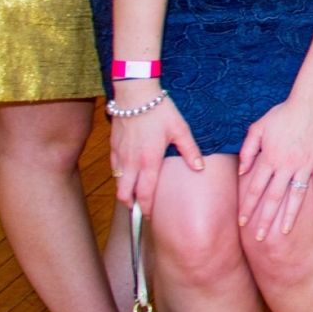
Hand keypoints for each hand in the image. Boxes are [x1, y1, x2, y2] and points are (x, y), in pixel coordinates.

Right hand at [109, 85, 203, 214]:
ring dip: (124, 192)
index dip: (146, 208)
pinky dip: (119, 177)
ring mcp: (119, 155)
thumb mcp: (180, 129)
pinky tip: (127, 176)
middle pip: (125, 194)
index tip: (150, 217)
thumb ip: (190, 150)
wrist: (135, 94)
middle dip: (131, 206)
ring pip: (117, 183)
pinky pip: (113, 169)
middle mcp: (131, 162)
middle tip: (139, 210)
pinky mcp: (112, 147)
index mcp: (149, 161)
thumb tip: (199, 167)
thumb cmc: (159, 110)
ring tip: (134, 196)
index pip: (145, 193)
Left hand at [234, 95, 312, 240]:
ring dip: (288, 216)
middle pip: (273, 198)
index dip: (247, 206)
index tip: (241, 222)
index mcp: (269, 158)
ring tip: (283, 233)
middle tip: (258, 237)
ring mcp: (304, 165)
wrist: (309, 102)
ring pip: (295, 196)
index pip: (254, 188)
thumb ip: (247, 150)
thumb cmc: (282, 114)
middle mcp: (285, 165)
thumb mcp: (257, 128)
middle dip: (264, 219)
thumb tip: (241, 171)